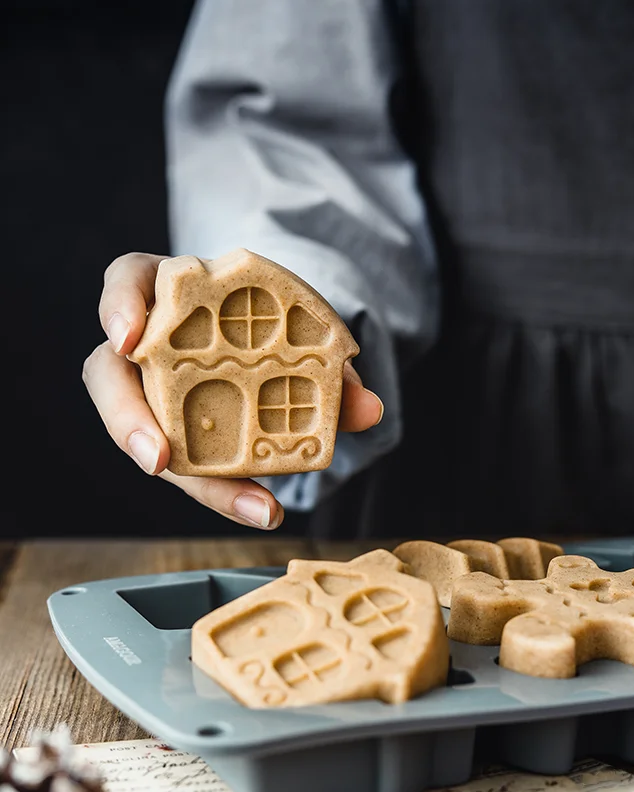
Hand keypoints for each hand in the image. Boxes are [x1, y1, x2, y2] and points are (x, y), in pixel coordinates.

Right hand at [83, 253, 383, 528]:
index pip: (127, 282)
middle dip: (127, 421)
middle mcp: (151, 343)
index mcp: (175, 293)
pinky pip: (186, 466)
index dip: (119, 308)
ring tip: (246, 505)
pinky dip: (226, 491)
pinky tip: (263, 509)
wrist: (284, 347)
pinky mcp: (175, 434)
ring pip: (144, 436)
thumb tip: (368, 409)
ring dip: (188, 477)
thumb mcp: (306, 336)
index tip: (128, 340)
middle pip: (107, 374)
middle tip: (157, 461)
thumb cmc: (278, 327)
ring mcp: (155, 393)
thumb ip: (330, 367)